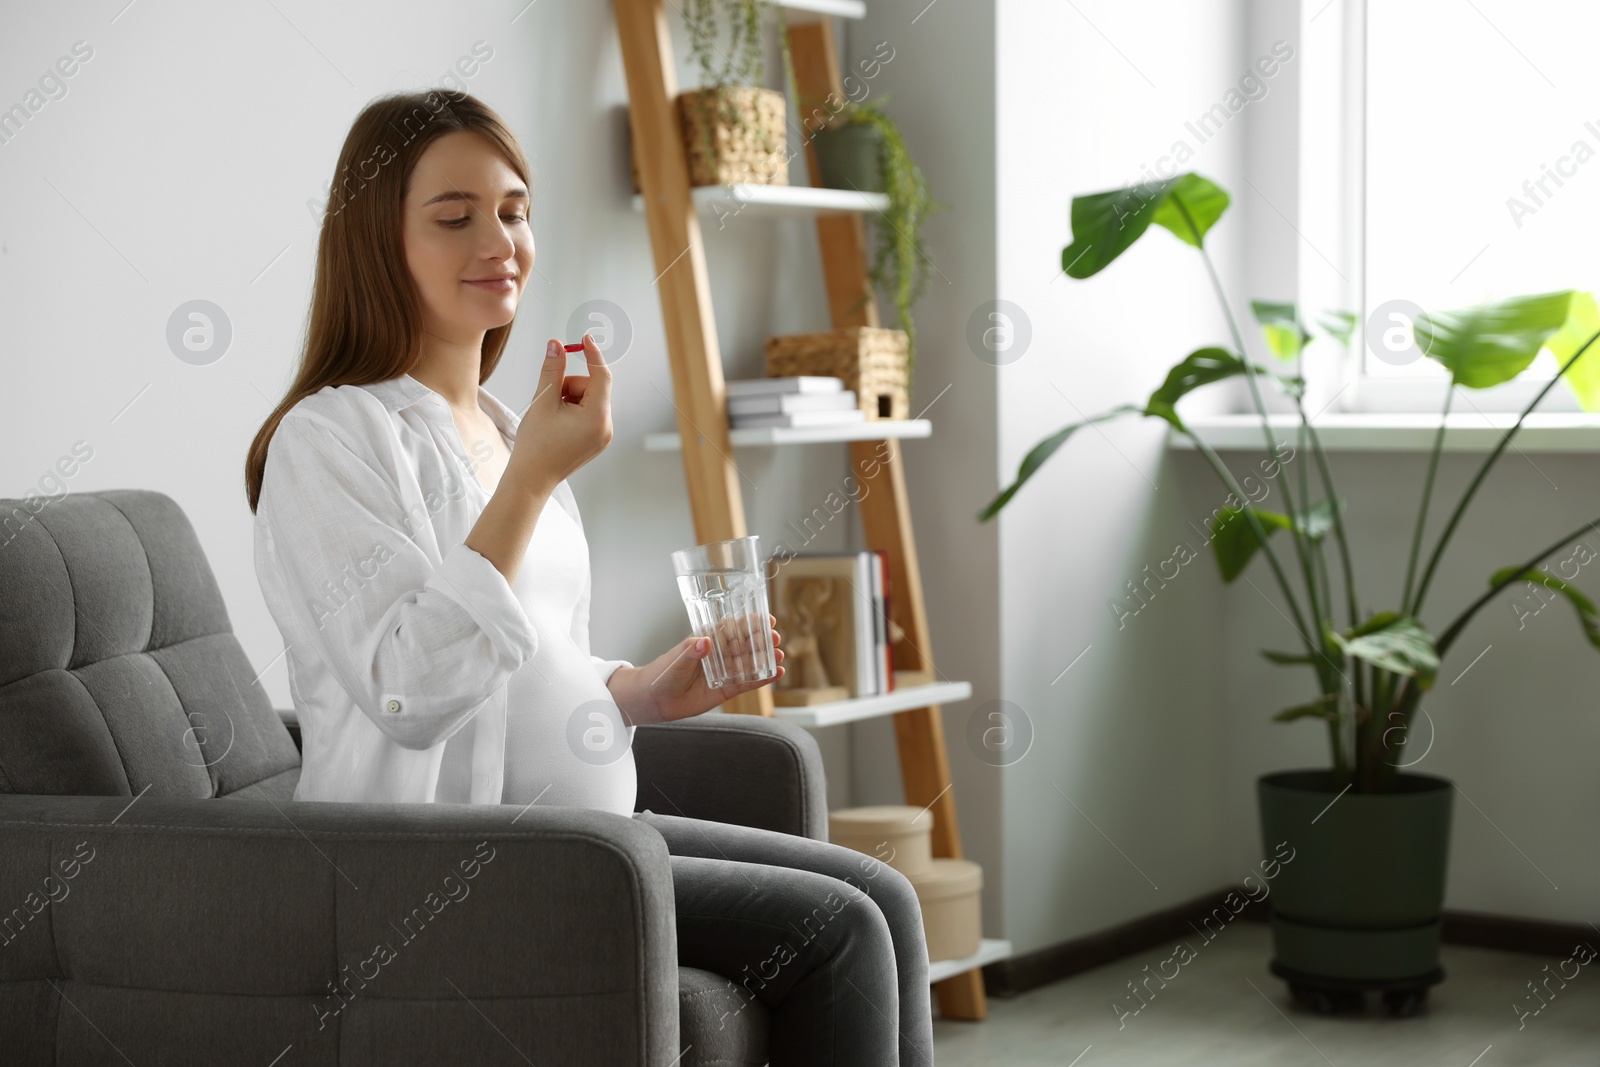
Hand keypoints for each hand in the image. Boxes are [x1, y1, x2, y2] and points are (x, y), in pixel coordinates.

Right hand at [507, 334, 612, 492]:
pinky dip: (573, 410)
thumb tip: (556, 345)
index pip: (601, 376)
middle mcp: (606, 427)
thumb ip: (552, 370)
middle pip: (592, 387)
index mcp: (597, 417)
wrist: (531, 479)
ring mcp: (603, 435)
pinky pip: (588, 413)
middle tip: (549, 397)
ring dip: (569, 398)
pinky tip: (556, 424)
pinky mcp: (596, 440)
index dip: (593, 355)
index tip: (585, 338)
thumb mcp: (543, 401)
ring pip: (589, 399)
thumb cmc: (535, 444)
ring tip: (550, 416)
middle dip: (570, 385)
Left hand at [615, 614, 784, 723]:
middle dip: (762, 640)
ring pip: (750, 663)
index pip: (732, 628)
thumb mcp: (677, 660)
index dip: (749, 623)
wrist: (655, 699)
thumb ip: (691, 652)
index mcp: (708, 641)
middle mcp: (720, 654)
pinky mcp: (726, 690)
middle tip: (776, 638)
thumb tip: (704, 643)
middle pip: (746, 645)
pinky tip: (776, 673)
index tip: (765, 618)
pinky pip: (747, 683)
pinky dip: (762, 678)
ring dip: (766, 659)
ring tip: (780, 656)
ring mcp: (724, 672)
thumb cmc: (663, 674)